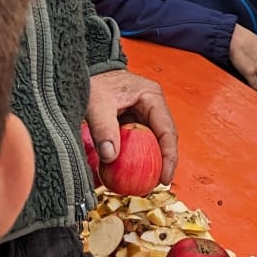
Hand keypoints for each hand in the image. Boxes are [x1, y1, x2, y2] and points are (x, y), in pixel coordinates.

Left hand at [86, 68, 177, 185]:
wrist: (87, 71)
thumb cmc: (94, 80)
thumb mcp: (97, 103)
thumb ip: (103, 128)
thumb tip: (111, 156)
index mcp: (152, 97)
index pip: (167, 131)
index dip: (169, 157)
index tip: (165, 178)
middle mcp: (152, 106)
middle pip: (164, 140)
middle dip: (162, 164)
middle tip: (155, 185)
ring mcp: (144, 114)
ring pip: (152, 143)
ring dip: (149, 161)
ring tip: (144, 182)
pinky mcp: (133, 122)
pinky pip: (139, 142)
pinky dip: (135, 156)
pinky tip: (129, 171)